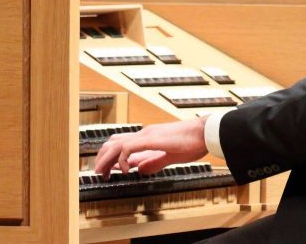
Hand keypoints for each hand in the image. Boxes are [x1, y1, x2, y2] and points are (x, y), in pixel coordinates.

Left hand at [93, 117, 209, 178]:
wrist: (205, 132)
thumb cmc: (192, 142)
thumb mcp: (170, 156)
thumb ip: (154, 162)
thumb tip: (141, 170)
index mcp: (148, 137)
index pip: (122, 142)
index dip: (110, 155)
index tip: (106, 168)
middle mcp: (144, 134)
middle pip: (113, 142)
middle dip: (102, 157)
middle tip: (99, 172)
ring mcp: (147, 135)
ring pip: (116, 144)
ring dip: (106, 159)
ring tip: (103, 172)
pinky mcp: (151, 139)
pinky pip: (129, 148)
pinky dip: (122, 159)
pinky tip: (125, 170)